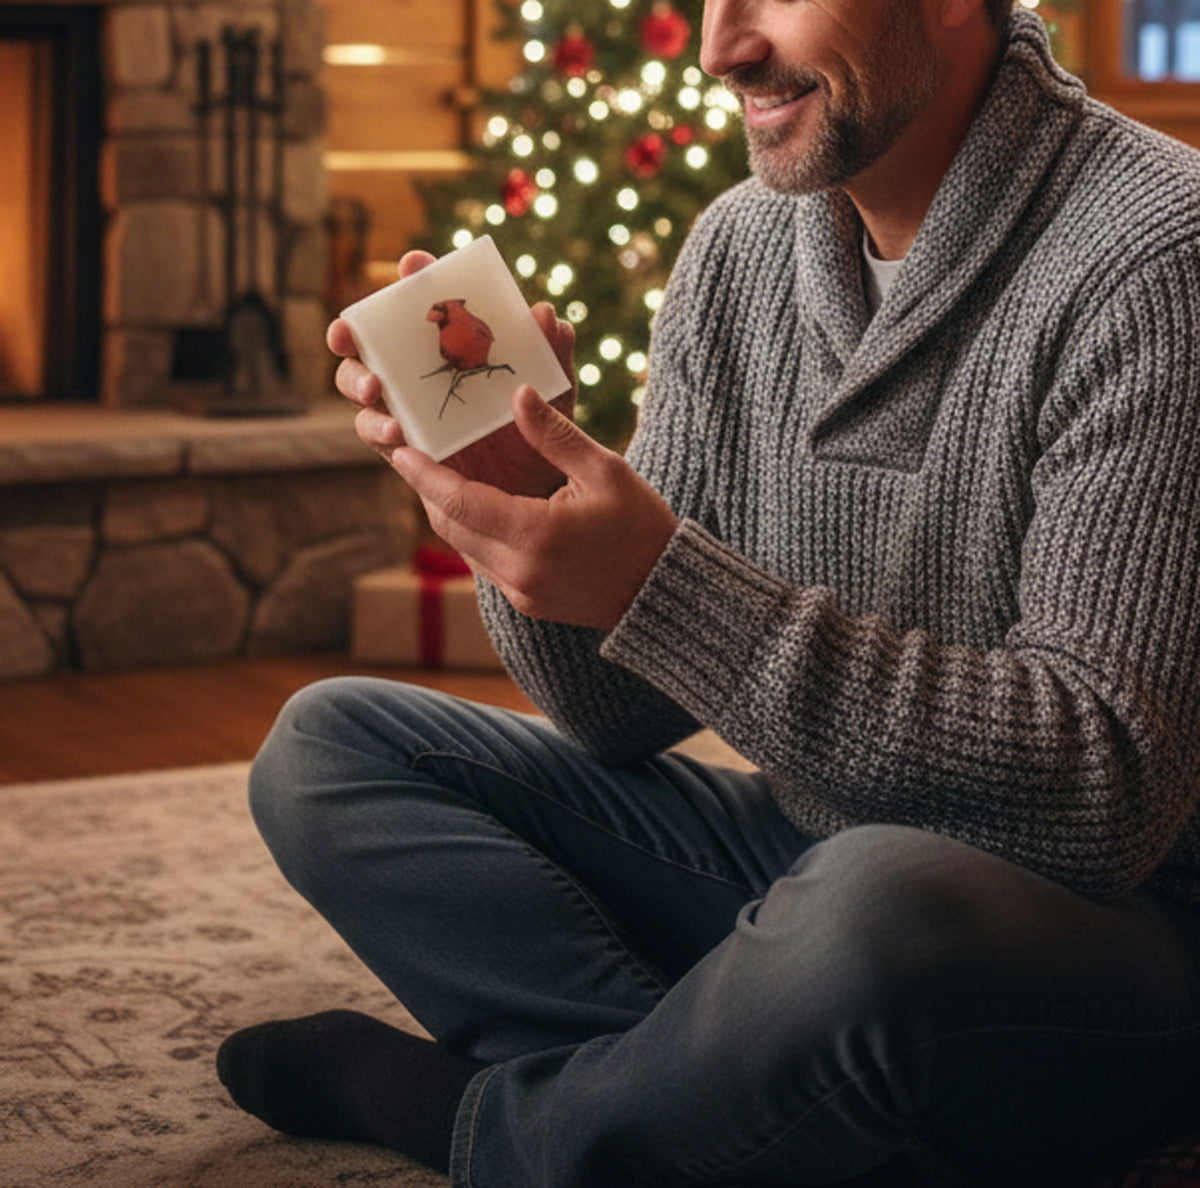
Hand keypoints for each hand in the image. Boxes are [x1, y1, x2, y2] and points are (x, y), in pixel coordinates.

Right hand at [327, 250, 576, 498]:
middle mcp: (421, 372)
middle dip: (352, 331)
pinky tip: (396, 431)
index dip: (415, 279)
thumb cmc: (542, 432)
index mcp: (455, 345)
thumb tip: (546, 314)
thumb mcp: (554, 392)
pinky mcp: (403, 450)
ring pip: (359, 385)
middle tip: (351, 333)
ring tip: (375, 388)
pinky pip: (375, 434)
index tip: (414, 265)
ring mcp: (407, 409)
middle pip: (372, 342)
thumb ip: (552, 355)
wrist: (534, 490)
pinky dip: (376, 428)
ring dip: (356, 380)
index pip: (427, 303)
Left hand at [391, 385, 677, 631]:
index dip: (424, 475)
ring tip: (439, 475)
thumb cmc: (643, 527)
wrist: (665, 593)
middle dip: (429, 490)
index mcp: (535, 534)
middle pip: (451, 526)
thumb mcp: (605, 470)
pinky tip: (478, 506)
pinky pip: (483, 562)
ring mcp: (520, 591)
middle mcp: (518, 569)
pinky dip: (473, 532)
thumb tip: (518, 394)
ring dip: (450, 512)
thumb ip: (554, 434)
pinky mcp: (526, 601)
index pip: (459, 502)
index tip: (401, 448)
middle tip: (414, 453)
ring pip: (463, 546)